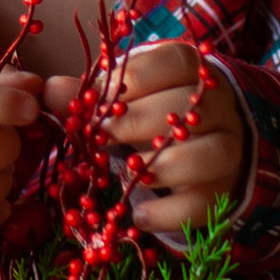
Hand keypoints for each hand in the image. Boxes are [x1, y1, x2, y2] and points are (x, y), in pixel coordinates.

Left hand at [45, 39, 242, 232]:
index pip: (176, 61)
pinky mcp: (224, 191)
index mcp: (194, 73)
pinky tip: (138, 217)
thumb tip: (50, 90)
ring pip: (212, 154)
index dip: (135, 77)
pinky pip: (205, 203)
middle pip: (188, 107)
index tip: (100, 97)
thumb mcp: (129, 99)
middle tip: (101, 137)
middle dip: (138, 122)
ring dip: (163, 166)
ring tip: (127, 176)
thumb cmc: (155, 115)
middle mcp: (221, 106)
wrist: (203, 154)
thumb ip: (92, 95)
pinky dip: (169, 213)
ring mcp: (229, 148)